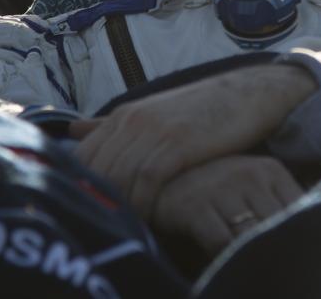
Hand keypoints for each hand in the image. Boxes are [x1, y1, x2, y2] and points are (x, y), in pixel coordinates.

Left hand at [70, 64, 315, 216]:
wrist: (247, 94)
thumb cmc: (200, 109)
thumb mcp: (153, 112)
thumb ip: (112, 125)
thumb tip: (73, 131)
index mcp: (124, 115)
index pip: (84, 156)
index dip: (85, 186)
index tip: (99, 208)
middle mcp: (133, 120)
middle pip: (98, 170)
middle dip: (102, 200)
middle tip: (114, 223)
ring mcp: (154, 130)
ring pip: (120, 177)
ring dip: (123, 206)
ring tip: (132, 226)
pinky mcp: (178, 143)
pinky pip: (147, 181)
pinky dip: (144, 203)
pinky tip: (150, 218)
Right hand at [152, 154, 303, 257]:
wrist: (165, 177)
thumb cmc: (218, 189)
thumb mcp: (253, 186)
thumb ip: (279, 204)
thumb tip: (311, 231)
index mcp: (271, 170)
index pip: (301, 208)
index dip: (303, 235)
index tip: (304, 256)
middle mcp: (250, 175)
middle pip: (278, 224)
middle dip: (279, 249)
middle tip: (285, 270)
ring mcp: (222, 188)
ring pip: (251, 234)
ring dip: (254, 256)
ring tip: (256, 268)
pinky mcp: (196, 207)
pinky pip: (221, 242)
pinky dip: (227, 258)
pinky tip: (228, 265)